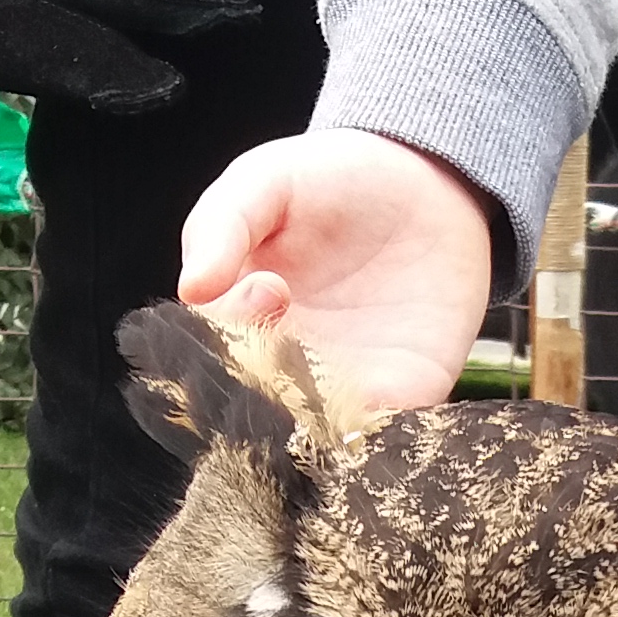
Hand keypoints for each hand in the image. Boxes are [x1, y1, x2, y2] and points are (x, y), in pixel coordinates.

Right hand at [177, 134, 495, 413]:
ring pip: (315, 438)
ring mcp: (344, 389)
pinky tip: (385, 404)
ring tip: (342, 382)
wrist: (426, 178)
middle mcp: (283, 368)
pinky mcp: (405, 395)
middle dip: (272, 387)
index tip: (268, 287)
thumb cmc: (331, 179)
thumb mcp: (266, 181)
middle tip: (307, 335)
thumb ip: (222, 224)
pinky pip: (386, 437)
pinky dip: (381, 436)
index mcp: (237, 322)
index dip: (233, 332)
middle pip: (256, 408)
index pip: (210, 355)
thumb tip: (191, 288)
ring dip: (321, 426)